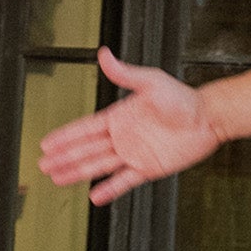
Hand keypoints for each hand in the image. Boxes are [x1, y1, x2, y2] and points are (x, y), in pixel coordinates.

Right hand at [37, 46, 222, 205]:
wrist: (207, 118)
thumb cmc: (182, 98)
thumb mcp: (150, 82)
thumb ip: (124, 73)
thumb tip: (104, 54)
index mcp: (119, 117)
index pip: (85, 128)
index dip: (65, 136)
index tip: (47, 143)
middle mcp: (123, 137)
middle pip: (86, 149)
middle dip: (64, 157)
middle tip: (43, 164)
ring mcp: (134, 154)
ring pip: (98, 166)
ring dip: (77, 172)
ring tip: (57, 179)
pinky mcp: (148, 168)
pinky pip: (124, 181)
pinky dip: (109, 189)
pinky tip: (94, 196)